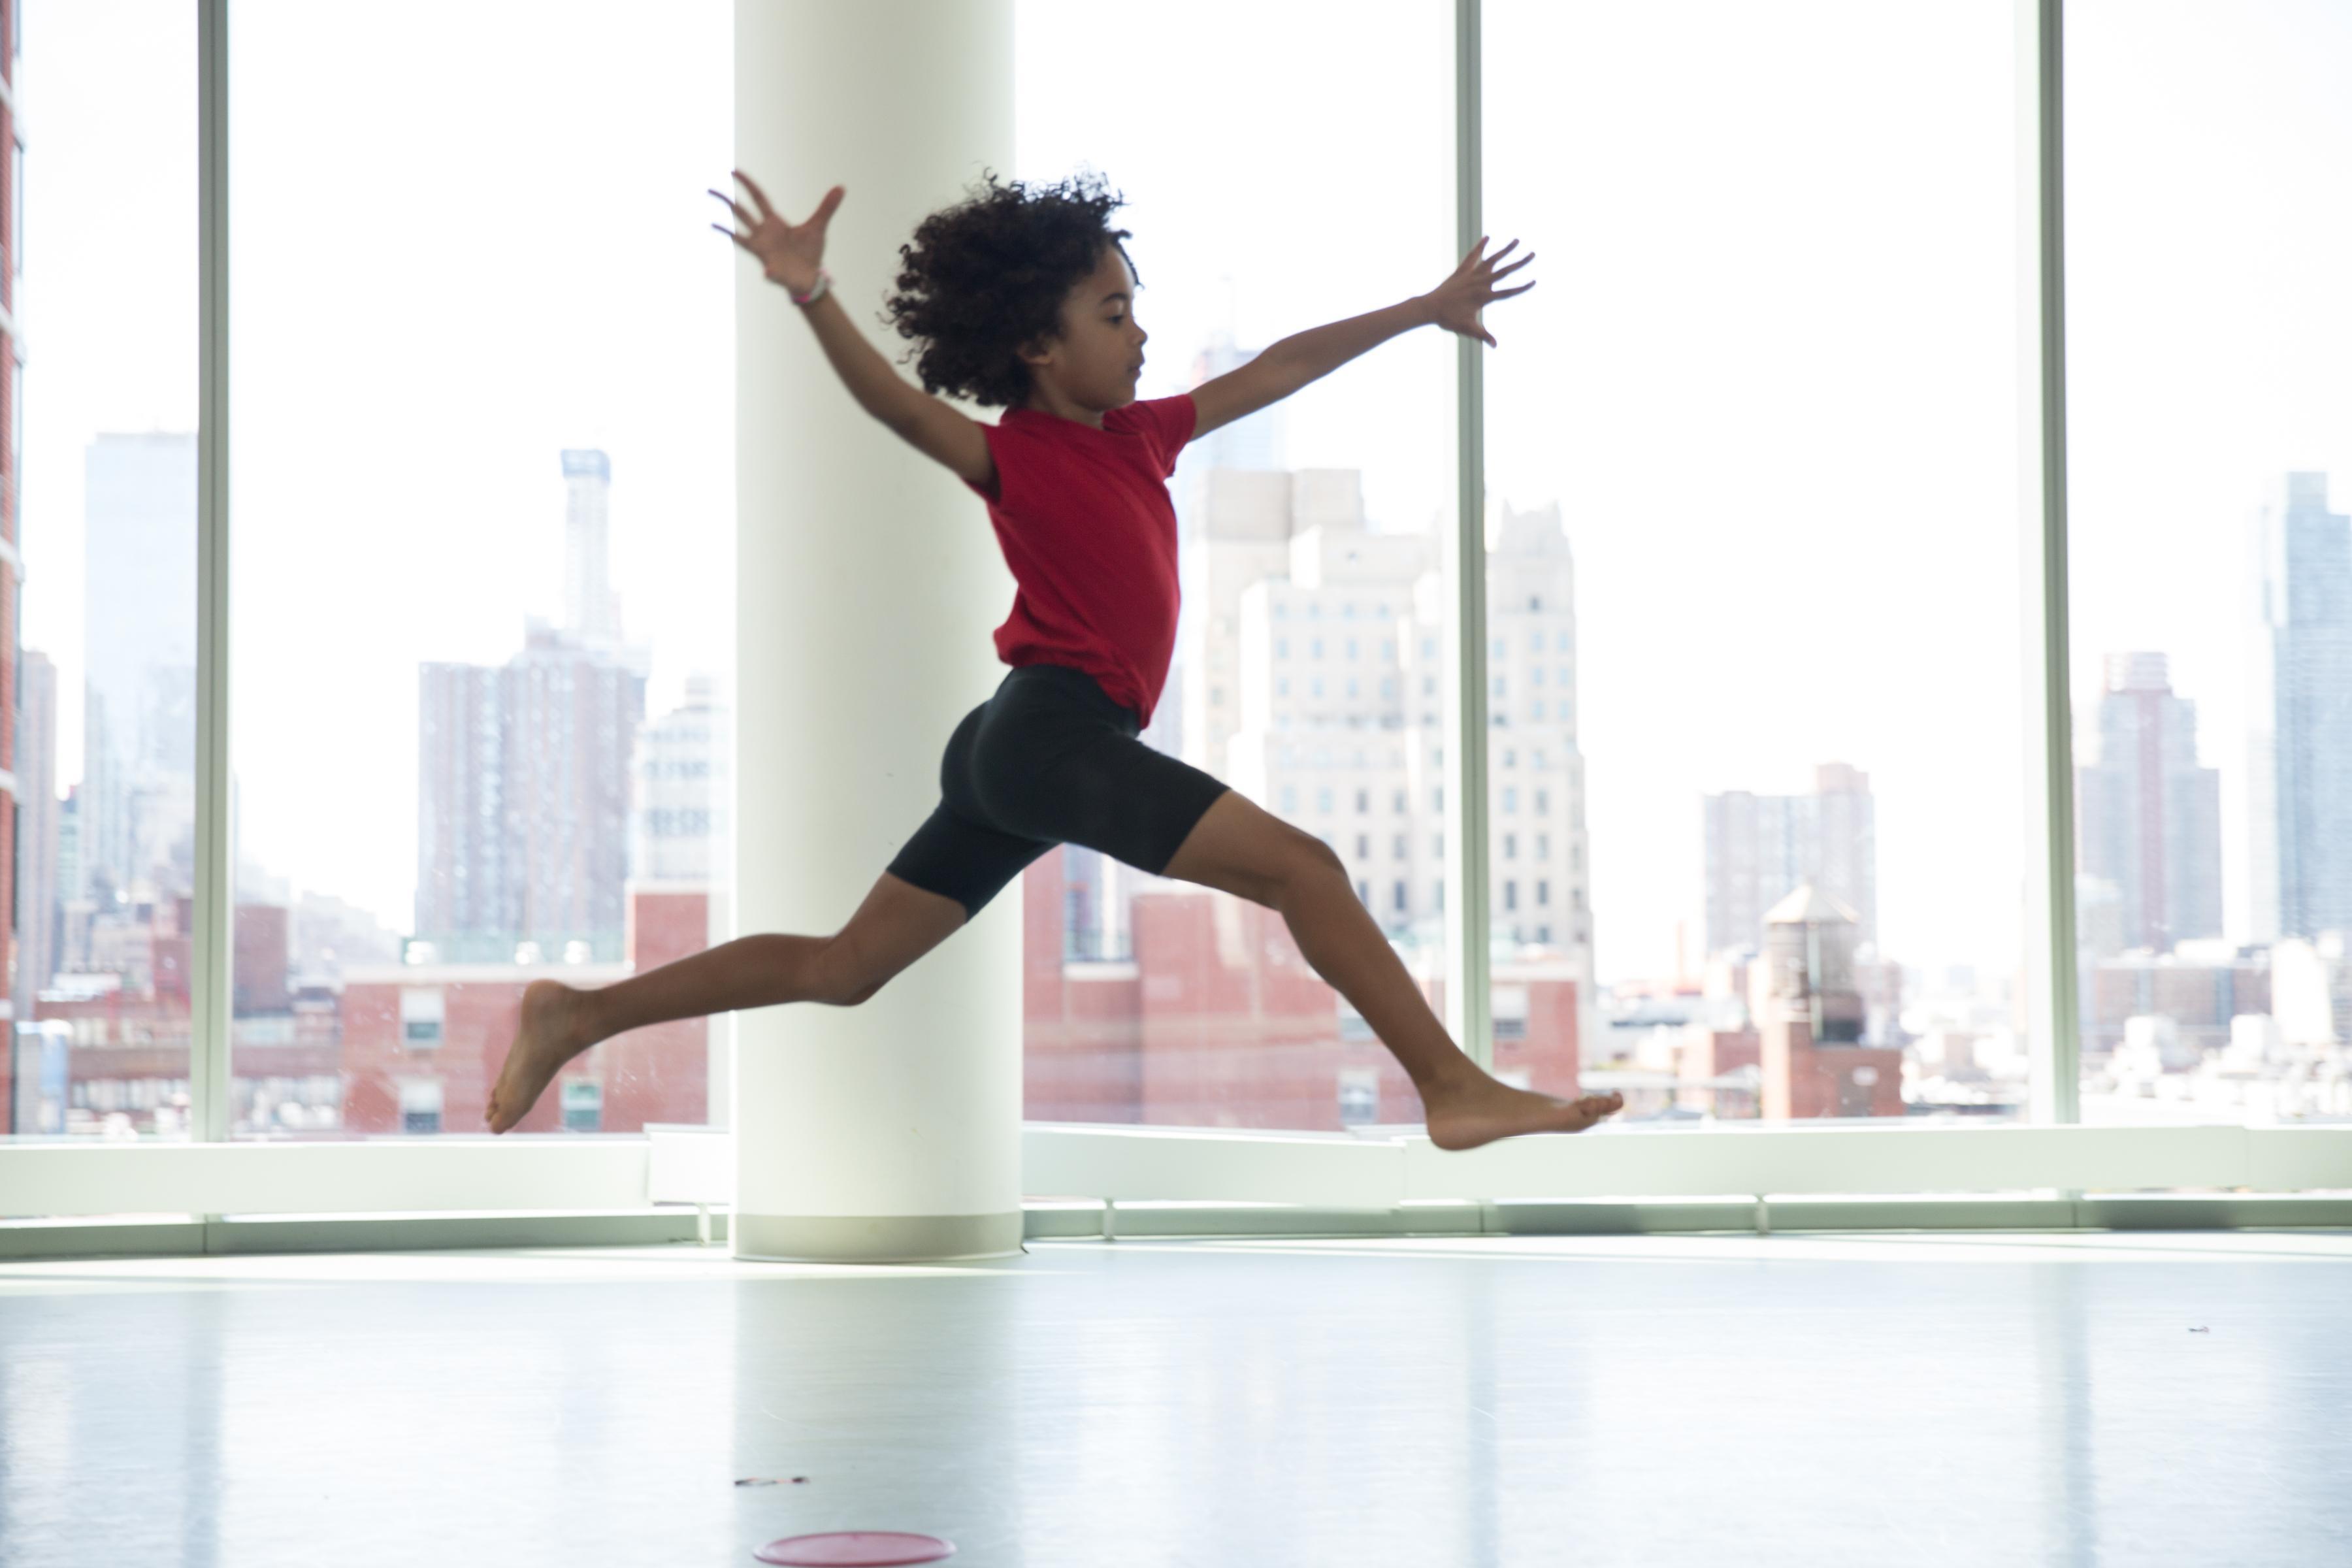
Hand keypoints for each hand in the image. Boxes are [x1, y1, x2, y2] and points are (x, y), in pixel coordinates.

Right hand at [710, 170, 838, 293]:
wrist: (810, 277)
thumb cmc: (809, 252)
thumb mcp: (819, 227)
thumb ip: (827, 208)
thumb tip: (841, 187)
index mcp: (774, 221)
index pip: (757, 197)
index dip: (746, 183)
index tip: (734, 171)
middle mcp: (763, 233)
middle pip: (741, 212)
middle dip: (727, 200)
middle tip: (710, 188)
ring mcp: (762, 249)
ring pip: (739, 234)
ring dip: (726, 228)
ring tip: (712, 221)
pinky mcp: (770, 266)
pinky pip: (766, 269)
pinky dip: (769, 271)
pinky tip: (768, 271)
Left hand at [1422, 236, 1534, 347]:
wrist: (1429, 308)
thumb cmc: (1448, 320)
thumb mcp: (1467, 329)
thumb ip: (1483, 336)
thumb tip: (1495, 345)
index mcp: (1484, 297)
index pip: (1508, 292)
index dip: (1522, 287)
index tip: (1534, 281)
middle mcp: (1480, 283)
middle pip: (1504, 271)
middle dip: (1520, 263)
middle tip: (1533, 254)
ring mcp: (1471, 275)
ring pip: (1492, 259)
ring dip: (1505, 250)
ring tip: (1517, 240)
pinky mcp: (1462, 271)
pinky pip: (1472, 256)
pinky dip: (1480, 247)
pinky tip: (1487, 237)